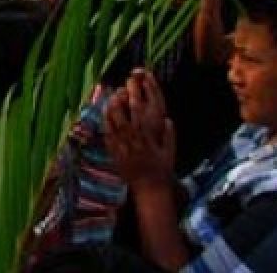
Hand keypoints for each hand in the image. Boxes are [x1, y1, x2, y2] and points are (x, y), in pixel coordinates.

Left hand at [104, 69, 176, 190]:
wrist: (148, 188)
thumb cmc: (161, 170)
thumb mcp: (170, 152)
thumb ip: (169, 135)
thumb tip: (168, 119)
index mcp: (145, 135)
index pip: (137, 110)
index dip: (133, 96)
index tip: (133, 87)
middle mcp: (130, 138)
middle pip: (120, 112)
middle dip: (119, 98)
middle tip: (120, 90)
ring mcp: (119, 144)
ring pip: (110, 121)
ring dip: (110, 108)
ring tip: (111, 99)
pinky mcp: (112, 151)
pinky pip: (106, 133)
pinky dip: (105, 121)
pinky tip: (106, 115)